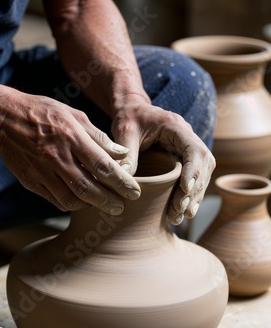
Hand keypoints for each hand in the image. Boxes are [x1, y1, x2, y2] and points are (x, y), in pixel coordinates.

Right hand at [0, 88, 140, 213]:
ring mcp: (42, 172)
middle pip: (88, 188)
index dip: (121, 183)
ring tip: (101, 204)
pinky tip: (80, 201)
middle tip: (120, 208)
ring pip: (71, 199)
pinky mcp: (31, 181)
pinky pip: (55, 200)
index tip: (134, 192)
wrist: (4, 118)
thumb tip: (122, 154)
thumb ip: (99, 137)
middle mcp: (57, 157)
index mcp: (72, 138)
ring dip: (90, 205)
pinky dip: (70, 204)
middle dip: (109, 201)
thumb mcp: (74, 115)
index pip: (103, 166)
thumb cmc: (43, 112)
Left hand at [111, 95, 215, 224]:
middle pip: (203, 165)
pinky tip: (182, 212)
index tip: (186, 189)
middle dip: (194, 189)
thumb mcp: (124, 131)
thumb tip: (126, 182)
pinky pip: (194, 179)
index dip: (193, 170)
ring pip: (202, 175)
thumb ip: (127, 154)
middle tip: (181, 210)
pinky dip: (190, 196)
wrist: (132, 110)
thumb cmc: (129, 117)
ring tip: (180, 217)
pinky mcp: (183, 160)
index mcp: (177, 127)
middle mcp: (188, 138)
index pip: (195, 149)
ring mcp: (188, 149)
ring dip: (193, 197)